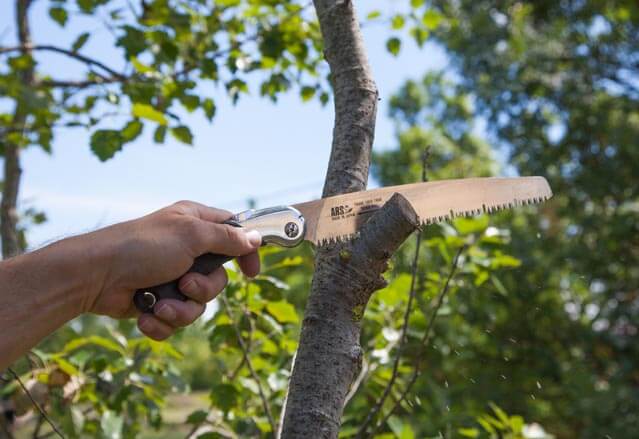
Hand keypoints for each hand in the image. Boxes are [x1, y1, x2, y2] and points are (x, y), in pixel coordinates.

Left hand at [85, 201, 260, 339]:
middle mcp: (186, 250)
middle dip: (202, 289)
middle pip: (218, 279)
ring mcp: (171, 277)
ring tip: (159, 305)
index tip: (251, 273)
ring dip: (181, 310)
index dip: (245, 253)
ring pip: (198, 304)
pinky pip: (176, 320)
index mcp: (195, 224)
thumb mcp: (191, 235)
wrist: (95, 276)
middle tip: (184, 283)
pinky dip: (163, 321)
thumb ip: (227, 238)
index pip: (233, 235)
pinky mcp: (158, 301)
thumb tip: (255, 238)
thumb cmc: (142, 247)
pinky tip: (146, 314)